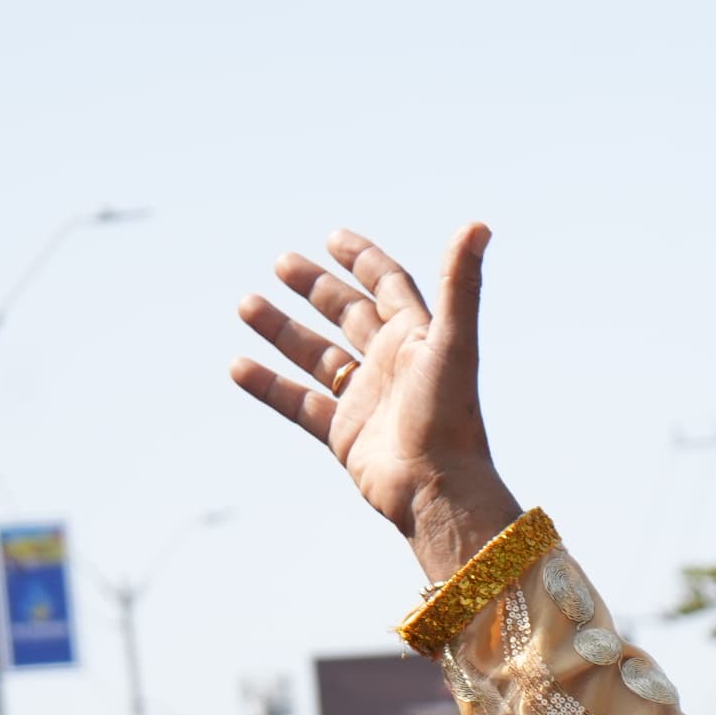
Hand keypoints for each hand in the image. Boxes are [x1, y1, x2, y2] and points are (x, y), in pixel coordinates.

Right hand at [232, 225, 523, 583]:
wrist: (438, 491)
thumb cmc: (450, 417)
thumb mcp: (452, 342)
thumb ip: (459, 284)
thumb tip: (478, 223)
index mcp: (419, 338)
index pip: (389, 285)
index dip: (364, 259)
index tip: (331, 237)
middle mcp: (393, 365)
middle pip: (349, 314)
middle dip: (316, 287)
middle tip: (280, 263)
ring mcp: (367, 400)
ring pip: (318, 356)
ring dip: (283, 330)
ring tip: (246, 303)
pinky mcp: (345, 434)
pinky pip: (299, 404)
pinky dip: (271, 385)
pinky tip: (238, 366)